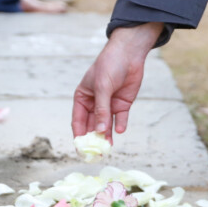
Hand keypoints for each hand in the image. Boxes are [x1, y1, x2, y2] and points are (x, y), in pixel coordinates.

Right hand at [72, 22, 163, 140]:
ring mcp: (109, 105)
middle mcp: (94, 104)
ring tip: (108, 147)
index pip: (78, 120)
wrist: (129, 54)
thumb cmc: (109, 65)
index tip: (81, 148)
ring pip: (106, 125)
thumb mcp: (102, 87)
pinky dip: (119, 125)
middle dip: (93, 139)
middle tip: (96, 152)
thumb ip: (101, 110)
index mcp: (82, 98)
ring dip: (106, 135)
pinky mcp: (122, 104)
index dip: (79, 135)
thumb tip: (99, 131)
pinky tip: (119, 130)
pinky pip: (120, 119)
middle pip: (92, 126)